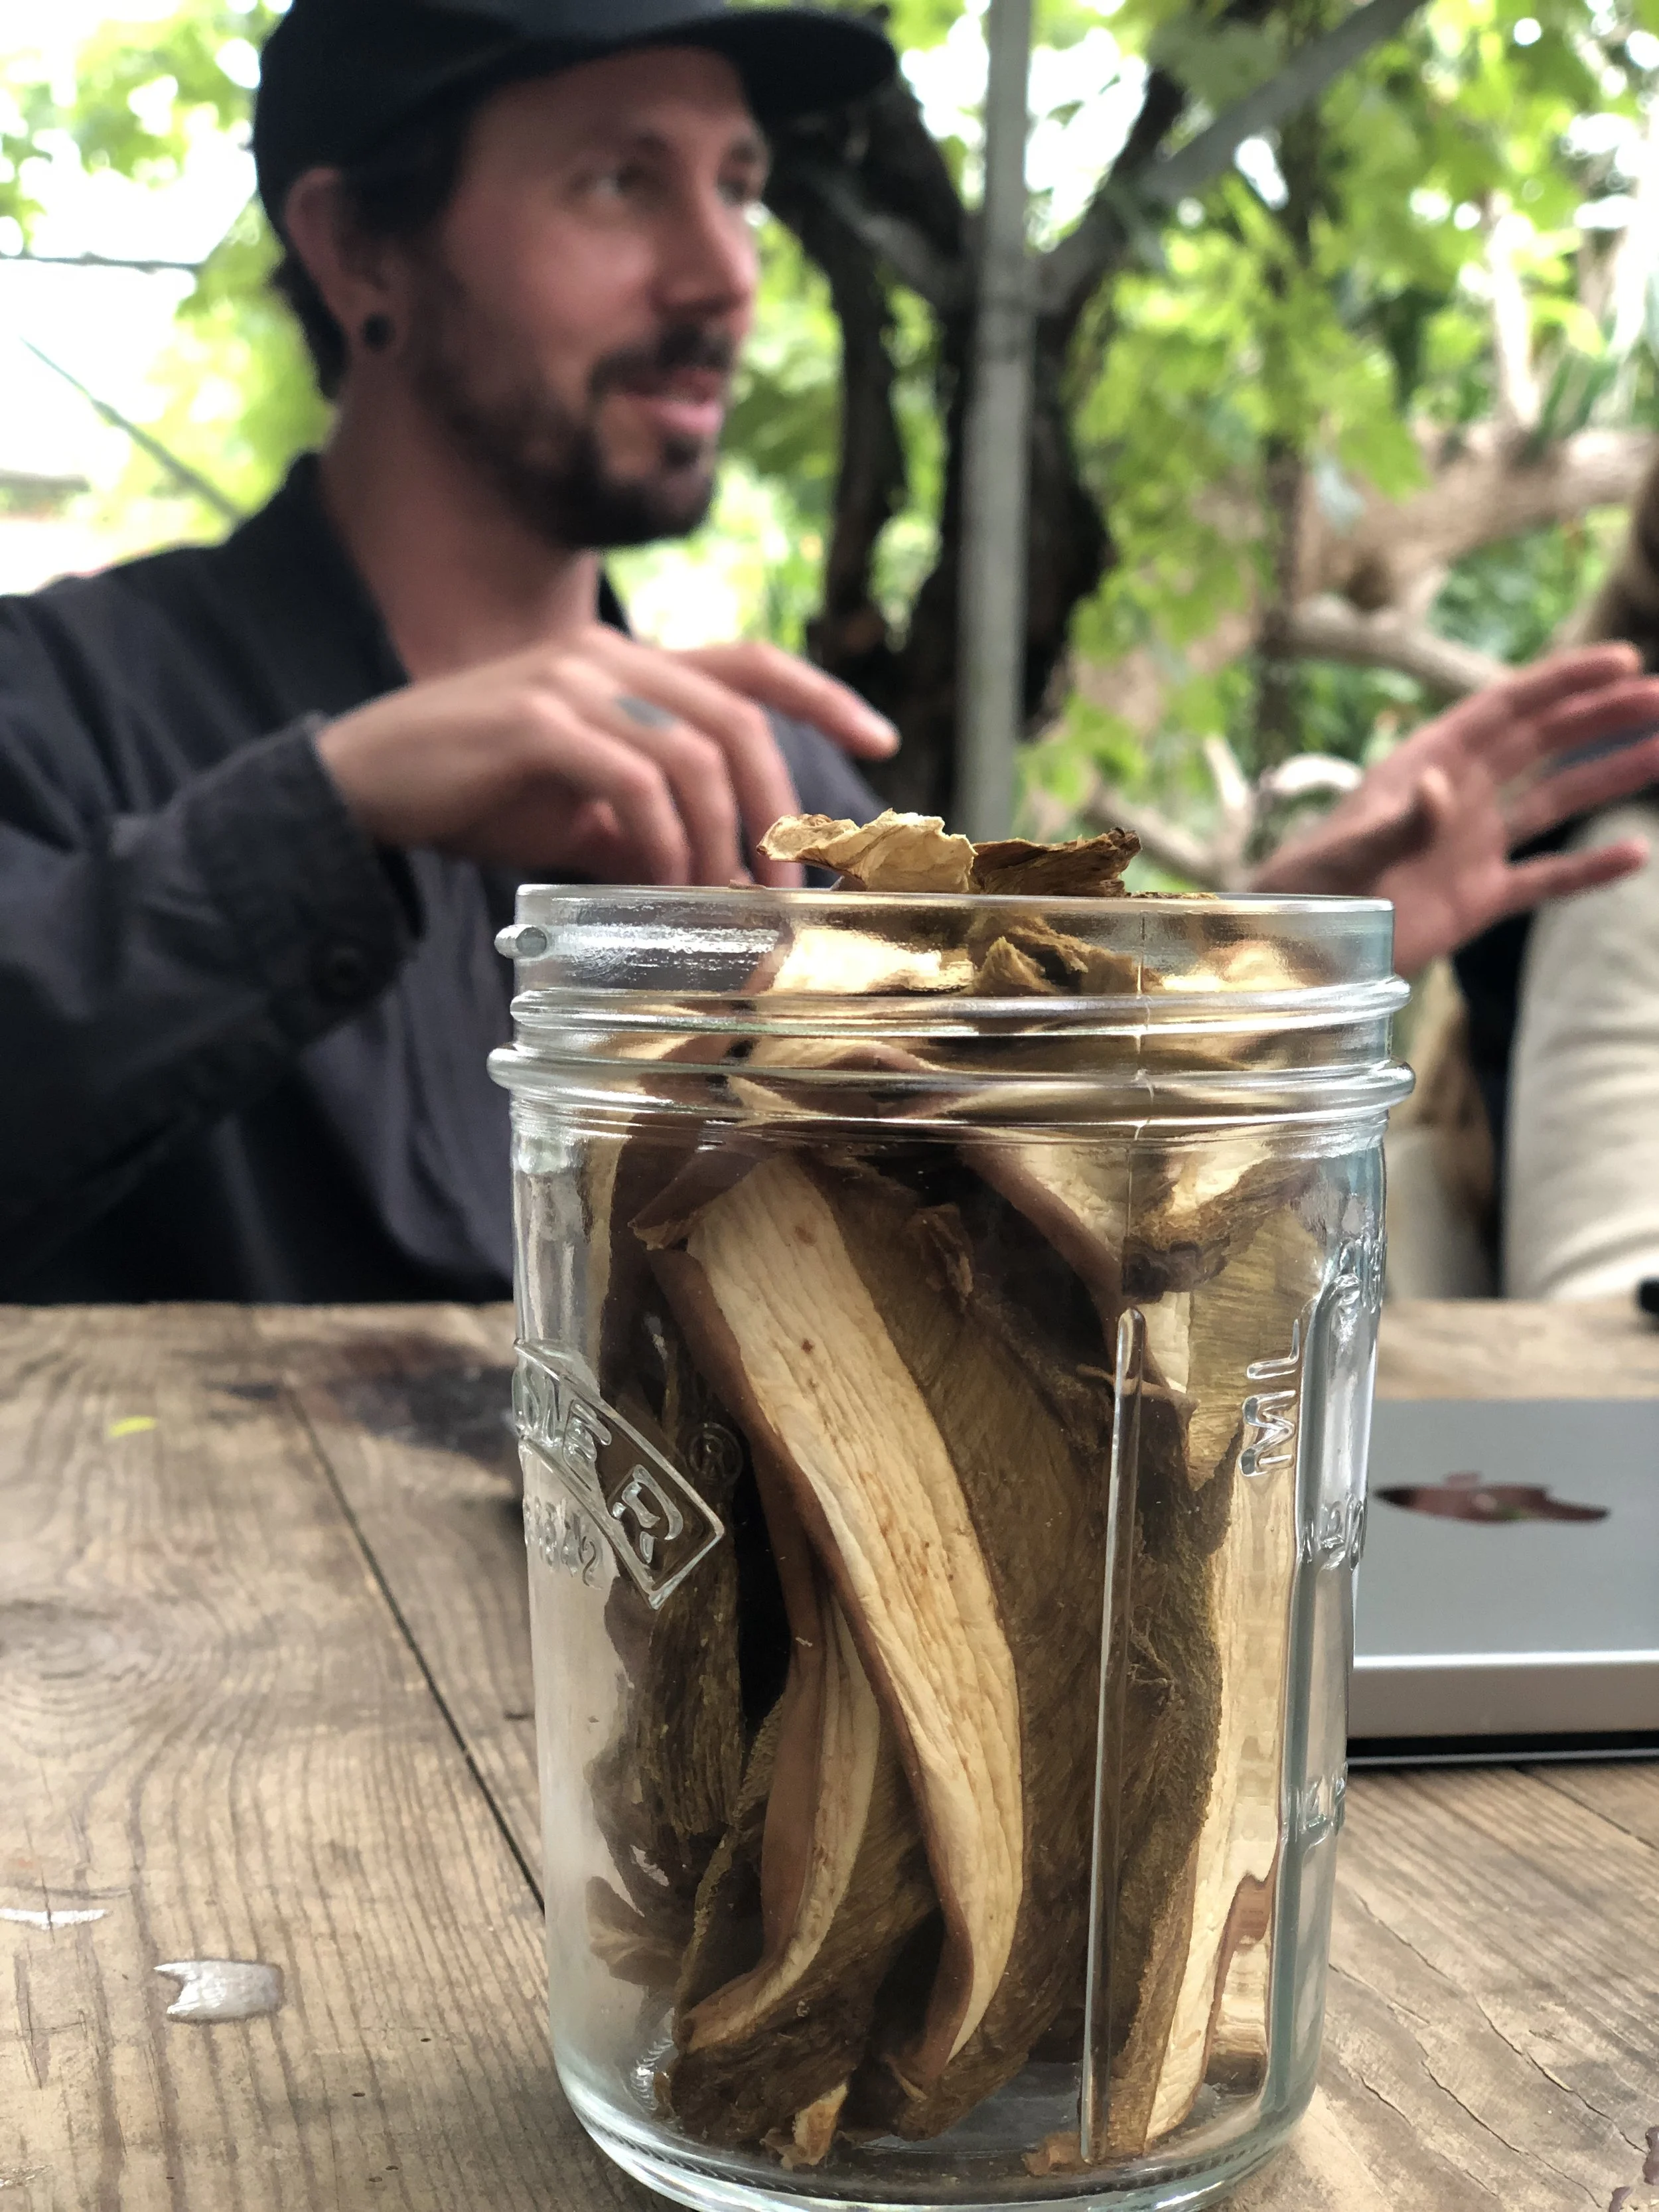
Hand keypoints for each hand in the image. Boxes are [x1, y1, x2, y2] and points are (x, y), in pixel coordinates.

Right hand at [315, 625, 896, 888]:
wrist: (362, 785)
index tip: (883, 739)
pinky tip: (657, 881)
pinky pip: (632, 781)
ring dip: (721, 836)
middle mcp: (607, 657)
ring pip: (692, 753)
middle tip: (783, 883)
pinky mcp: (533, 722)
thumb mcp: (580, 809)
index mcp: (627, 665)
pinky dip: (661, 839)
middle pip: (737, 715)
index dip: (823, 695)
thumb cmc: (476, 795)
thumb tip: (721, 874)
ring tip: (718, 897)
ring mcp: (569, 682)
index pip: (748, 661)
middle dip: (776, 805)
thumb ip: (649, 821)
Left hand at [1249, 644, 1658, 973]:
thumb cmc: (1305, 893)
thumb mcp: (1348, 854)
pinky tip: (1634, 855)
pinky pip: (1544, 878)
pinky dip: (1587, 870)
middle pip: (1540, 744)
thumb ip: (1397, 822)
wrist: (1288, 951)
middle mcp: (1455, 798)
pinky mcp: (1477, 900)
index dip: (1562, 682)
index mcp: (1425, 766)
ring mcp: (1469, 848)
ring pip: (1553, 801)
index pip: (1505, 710)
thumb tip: (1442, 787)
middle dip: (1599, 717)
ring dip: (1606, 776)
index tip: (1622, 662)